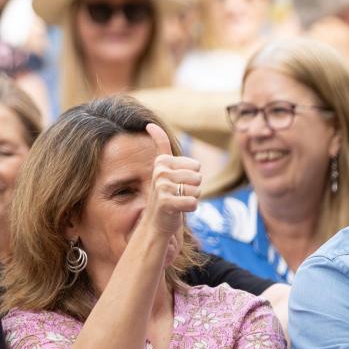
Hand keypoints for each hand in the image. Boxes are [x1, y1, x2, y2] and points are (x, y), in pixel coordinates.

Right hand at [143, 123, 201, 238]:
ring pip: (198, 190)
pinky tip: (179, 211)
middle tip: (179, 195)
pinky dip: (191, 208)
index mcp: (162, 162)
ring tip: (178, 202)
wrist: (157, 223)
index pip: (196, 166)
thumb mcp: (164, 169)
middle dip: (193, 188)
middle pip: (198, 177)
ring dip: (192, 198)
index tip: (176, 183)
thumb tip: (150, 124)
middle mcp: (160, 172)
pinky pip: (193, 202)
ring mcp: (162, 188)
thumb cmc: (167, 194)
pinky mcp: (166, 203)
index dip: (192, 176)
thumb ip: (160, 146)